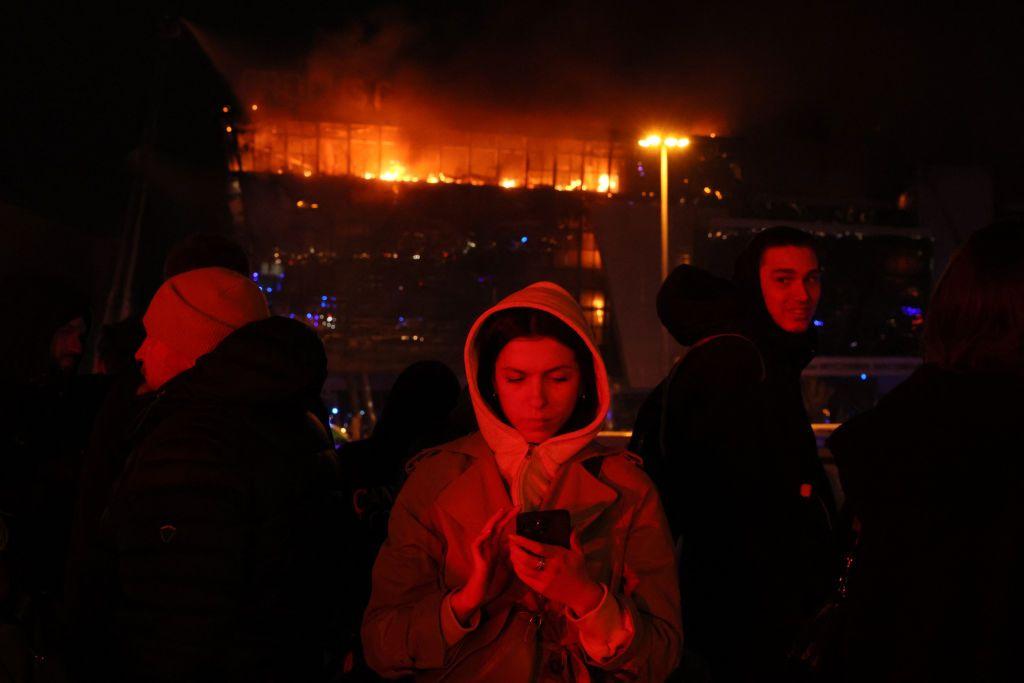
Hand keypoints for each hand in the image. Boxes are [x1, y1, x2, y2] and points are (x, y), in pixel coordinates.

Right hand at [450, 506, 517, 623]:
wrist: (482, 582)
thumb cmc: (491, 570)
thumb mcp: (503, 557)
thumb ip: (508, 549)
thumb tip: (518, 542)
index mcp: (493, 541)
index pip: (502, 525)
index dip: (509, 516)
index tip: (519, 509)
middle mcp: (487, 540)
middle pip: (495, 524)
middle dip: (504, 515)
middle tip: (515, 507)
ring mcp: (480, 545)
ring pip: (486, 529)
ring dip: (493, 520)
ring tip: (501, 512)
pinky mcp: (475, 553)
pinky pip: (477, 542)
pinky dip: (482, 536)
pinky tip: (489, 531)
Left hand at [508, 530, 603, 616]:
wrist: (582, 594)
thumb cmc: (579, 572)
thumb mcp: (579, 554)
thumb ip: (574, 540)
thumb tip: (572, 527)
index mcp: (559, 556)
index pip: (538, 547)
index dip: (523, 541)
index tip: (513, 535)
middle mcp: (550, 568)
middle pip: (526, 559)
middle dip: (515, 550)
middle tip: (510, 543)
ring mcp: (545, 580)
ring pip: (523, 569)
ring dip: (514, 560)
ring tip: (511, 552)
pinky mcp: (541, 589)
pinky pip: (525, 579)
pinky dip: (517, 570)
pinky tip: (516, 564)